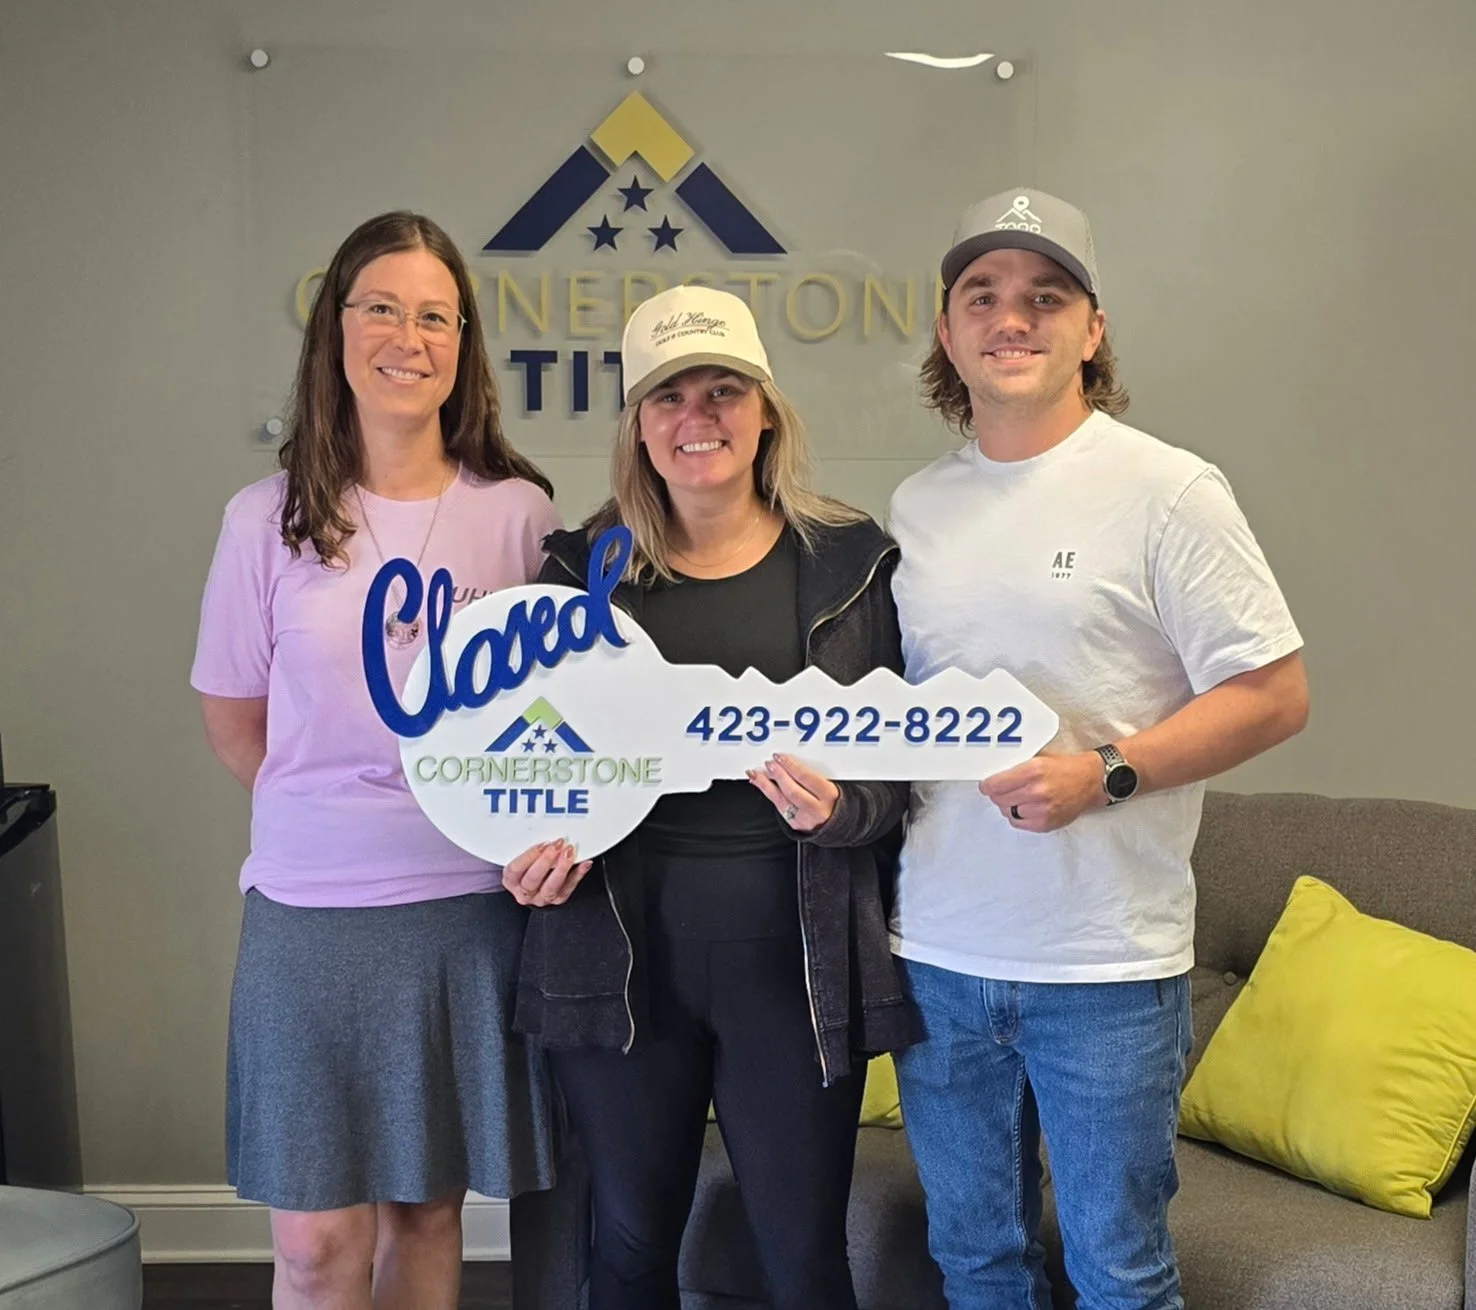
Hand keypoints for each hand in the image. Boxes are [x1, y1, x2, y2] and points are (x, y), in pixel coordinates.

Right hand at [501, 840, 592, 906]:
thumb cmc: (525, 863)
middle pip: (532, 880)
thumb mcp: (519, 853)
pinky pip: (568, 889)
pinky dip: (578, 875)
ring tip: (569, 853)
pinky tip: (584, 864)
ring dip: (561, 869)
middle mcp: (524, 892)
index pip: (515, 870)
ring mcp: (541, 898)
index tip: (542, 843)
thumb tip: (541, 828)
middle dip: (546, 861)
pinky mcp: (557, 899)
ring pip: (550, 889)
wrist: (533, 879)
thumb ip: (525, 845)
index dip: (529, 856)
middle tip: (557, 845)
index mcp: (511, 880)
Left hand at [747, 754, 840, 832]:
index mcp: (829, 795)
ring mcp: (805, 819)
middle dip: (778, 775)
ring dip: (766, 785)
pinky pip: (779, 808)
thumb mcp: (832, 785)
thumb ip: (814, 776)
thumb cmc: (835, 801)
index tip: (780, 757)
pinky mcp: (796, 825)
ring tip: (756, 773)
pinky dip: (768, 794)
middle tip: (769, 763)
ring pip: (781, 800)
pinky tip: (760, 785)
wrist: (839, 826)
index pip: (806, 778)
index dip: (791, 766)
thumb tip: (791, 763)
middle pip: (792, 790)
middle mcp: (817, 809)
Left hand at [980, 752, 1104, 832]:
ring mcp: (1042, 810)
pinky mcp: (1046, 823)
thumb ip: (1018, 767)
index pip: (995, 785)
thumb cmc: (1066, 767)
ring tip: (1017, 798)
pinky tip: (1025, 808)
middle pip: (999, 799)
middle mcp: (1036, 791)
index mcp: (1033, 771)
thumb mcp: (1040, 758)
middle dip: (998, 795)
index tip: (986, 785)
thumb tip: (994, 776)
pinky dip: (1018, 817)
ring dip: (1008, 806)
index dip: (987, 786)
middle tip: (1002, 790)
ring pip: (1008, 812)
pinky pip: (1020, 823)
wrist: (1092, 781)